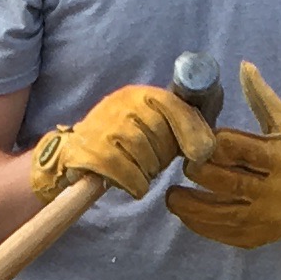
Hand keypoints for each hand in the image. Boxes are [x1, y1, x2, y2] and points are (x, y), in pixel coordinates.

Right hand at [29, 83, 193, 204]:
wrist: (70, 154)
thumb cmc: (120, 143)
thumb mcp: (148, 125)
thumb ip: (180, 127)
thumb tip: (210, 146)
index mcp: (138, 95)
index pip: (172, 105)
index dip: (191, 129)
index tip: (202, 153)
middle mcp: (120, 106)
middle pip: (161, 136)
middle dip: (162, 157)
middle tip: (151, 161)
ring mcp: (104, 128)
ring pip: (145, 157)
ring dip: (147, 172)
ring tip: (137, 170)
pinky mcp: (91, 152)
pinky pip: (127, 174)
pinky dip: (135, 184)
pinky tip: (131, 183)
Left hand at [167, 63, 280, 250]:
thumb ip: (261, 97)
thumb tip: (244, 66)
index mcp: (280, 158)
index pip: (241, 150)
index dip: (216, 144)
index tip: (199, 138)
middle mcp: (273, 190)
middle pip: (228, 182)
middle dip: (200, 173)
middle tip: (184, 164)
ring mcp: (266, 217)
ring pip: (222, 213)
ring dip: (192, 206)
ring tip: (172, 195)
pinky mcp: (260, 236)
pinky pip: (225, 234)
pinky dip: (202, 226)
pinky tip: (186, 215)